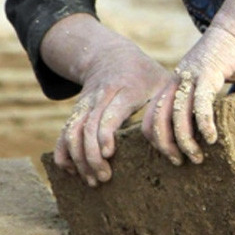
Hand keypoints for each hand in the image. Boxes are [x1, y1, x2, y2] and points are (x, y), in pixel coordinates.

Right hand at [55, 42, 170, 186]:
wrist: (111, 54)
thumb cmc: (145, 74)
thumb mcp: (161, 82)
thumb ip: (166, 109)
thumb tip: (171, 144)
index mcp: (125, 89)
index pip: (109, 113)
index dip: (104, 134)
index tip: (107, 154)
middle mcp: (100, 96)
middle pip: (88, 127)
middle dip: (91, 156)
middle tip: (104, 178)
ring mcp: (85, 104)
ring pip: (73, 131)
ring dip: (77, 158)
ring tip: (91, 180)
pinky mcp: (76, 111)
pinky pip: (64, 133)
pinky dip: (63, 152)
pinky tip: (71, 170)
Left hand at [142, 18, 234, 165]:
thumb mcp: (227, 80)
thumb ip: (233, 98)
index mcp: (176, 83)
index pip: (152, 116)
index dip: (157, 138)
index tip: (172, 154)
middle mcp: (177, 81)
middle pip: (157, 120)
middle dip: (166, 146)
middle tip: (180, 162)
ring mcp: (190, 77)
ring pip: (175, 116)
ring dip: (184, 140)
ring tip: (197, 156)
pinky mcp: (207, 74)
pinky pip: (200, 104)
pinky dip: (203, 124)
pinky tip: (212, 138)